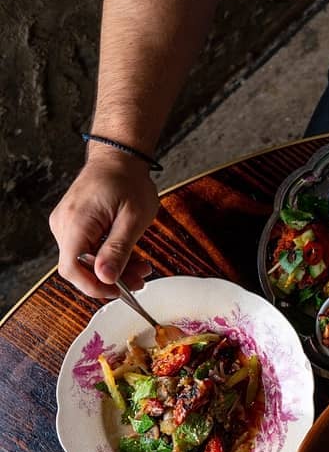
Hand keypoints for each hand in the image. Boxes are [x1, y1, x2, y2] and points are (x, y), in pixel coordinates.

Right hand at [49, 151, 156, 297]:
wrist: (119, 158)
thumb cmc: (128, 182)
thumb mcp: (133, 219)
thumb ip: (118, 249)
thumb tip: (106, 278)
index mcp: (76, 223)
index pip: (71, 269)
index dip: (93, 286)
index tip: (118, 292)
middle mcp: (64, 225)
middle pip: (79, 267)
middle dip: (110, 279)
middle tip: (140, 280)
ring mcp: (67, 224)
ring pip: (85, 260)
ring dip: (113, 269)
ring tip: (142, 269)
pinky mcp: (74, 224)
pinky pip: (87, 249)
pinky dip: (108, 257)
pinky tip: (130, 258)